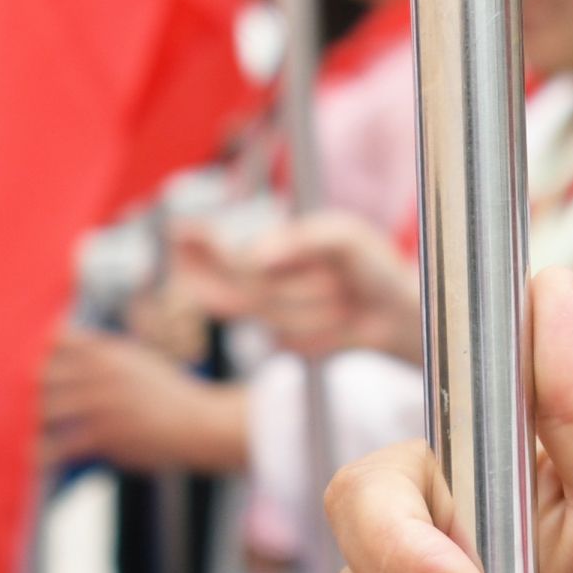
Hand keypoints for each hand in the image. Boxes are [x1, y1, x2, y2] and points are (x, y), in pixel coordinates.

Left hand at [37, 326, 254, 476]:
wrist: (198, 424)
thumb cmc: (168, 393)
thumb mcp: (137, 359)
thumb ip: (103, 350)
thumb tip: (62, 341)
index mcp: (109, 351)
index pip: (59, 341)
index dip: (43, 354)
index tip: (35, 367)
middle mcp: (102, 373)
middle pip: (46, 374)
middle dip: (34, 389)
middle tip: (24, 402)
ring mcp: (101, 404)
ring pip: (49, 408)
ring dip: (38, 420)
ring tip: (30, 429)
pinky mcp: (103, 435)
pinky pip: (63, 444)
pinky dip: (46, 451)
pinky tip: (36, 456)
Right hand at [201, 209, 421, 361]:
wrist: (396, 312)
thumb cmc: (372, 265)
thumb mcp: (345, 237)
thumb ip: (302, 240)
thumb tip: (255, 256)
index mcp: (271, 243)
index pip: (221, 244)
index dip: (197, 242)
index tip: (176, 234)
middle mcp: (261, 275)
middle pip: (243, 278)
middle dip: (294, 282)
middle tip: (334, 285)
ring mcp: (268, 309)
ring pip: (267, 307)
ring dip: (311, 302)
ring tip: (344, 297)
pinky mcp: (281, 338)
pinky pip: (283, 334)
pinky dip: (315, 326)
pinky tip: (339, 319)